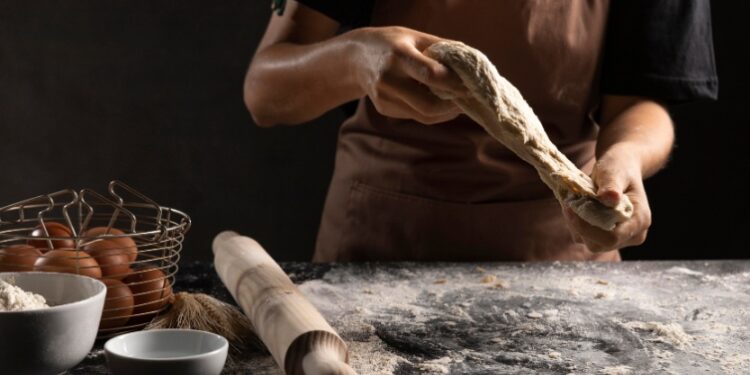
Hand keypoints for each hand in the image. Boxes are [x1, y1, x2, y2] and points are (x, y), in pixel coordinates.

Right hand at [353, 26, 467, 123]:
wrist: (355, 58)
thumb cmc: (392, 43)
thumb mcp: (415, 37)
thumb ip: (442, 49)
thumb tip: (470, 65)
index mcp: (398, 56)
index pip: (431, 75)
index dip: (453, 84)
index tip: (470, 85)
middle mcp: (388, 79)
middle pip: (428, 105)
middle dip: (452, 106)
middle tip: (467, 99)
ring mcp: (384, 98)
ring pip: (424, 116)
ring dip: (445, 112)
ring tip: (457, 102)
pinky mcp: (384, 109)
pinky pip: (415, 116)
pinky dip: (432, 112)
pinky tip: (438, 102)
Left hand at [563, 148, 651, 252]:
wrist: (620, 168)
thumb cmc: (618, 167)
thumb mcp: (614, 171)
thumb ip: (611, 184)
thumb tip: (610, 198)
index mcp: (640, 220)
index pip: (612, 237)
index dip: (587, 227)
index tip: (569, 208)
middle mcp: (633, 234)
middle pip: (599, 244)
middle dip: (579, 225)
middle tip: (568, 203)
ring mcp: (620, 239)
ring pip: (589, 242)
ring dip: (576, 224)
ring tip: (575, 202)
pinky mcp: (606, 237)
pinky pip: (585, 237)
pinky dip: (576, 224)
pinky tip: (578, 208)